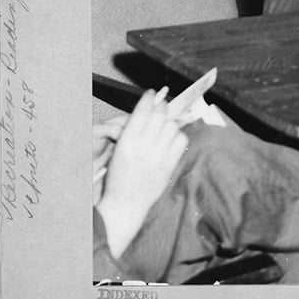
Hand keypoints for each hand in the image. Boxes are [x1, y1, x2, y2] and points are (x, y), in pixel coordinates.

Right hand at [95, 89, 188, 259]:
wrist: (124, 206)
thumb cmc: (117, 178)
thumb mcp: (118, 152)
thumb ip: (131, 133)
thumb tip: (146, 113)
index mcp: (126, 143)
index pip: (141, 112)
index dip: (148, 99)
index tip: (151, 93)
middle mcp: (142, 148)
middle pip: (159, 116)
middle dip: (161, 106)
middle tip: (161, 104)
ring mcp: (157, 157)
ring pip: (172, 127)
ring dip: (170, 122)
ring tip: (166, 123)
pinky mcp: (168, 167)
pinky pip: (181, 142)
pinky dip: (179, 136)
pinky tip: (172, 138)